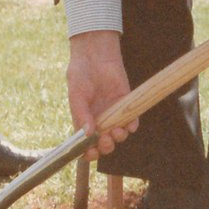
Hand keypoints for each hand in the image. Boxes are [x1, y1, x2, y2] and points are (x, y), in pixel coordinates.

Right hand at [66, 30, 136, 159]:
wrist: (95, 55)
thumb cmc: (81, 74)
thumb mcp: (76, 94)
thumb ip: (81, 114)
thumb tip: (88, 134)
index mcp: (84, 122)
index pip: (86, 145)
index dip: (89, 153)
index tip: (91, 153)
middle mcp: (99, 121)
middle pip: (104, 144)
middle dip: (106, 147)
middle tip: (106, 141)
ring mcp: (113, 114)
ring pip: (118, 134)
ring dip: (119, 138)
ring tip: (117, 132)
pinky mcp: (125, 105)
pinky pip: (131, 121)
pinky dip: (132, 126)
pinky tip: (130, 125)